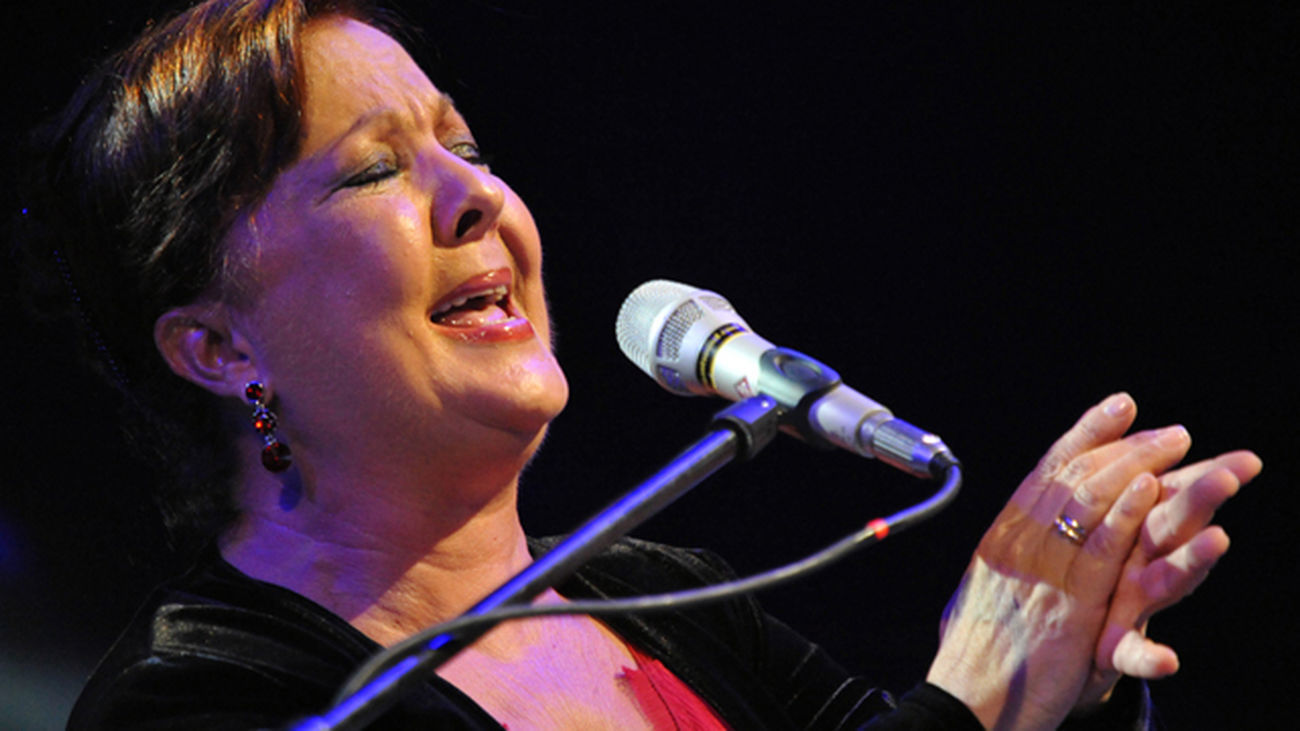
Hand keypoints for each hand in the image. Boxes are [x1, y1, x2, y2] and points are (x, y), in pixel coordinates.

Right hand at [927, 393, 1195, 729]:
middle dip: (1122, 445)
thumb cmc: (977, 656)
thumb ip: (1011, 561)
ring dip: (1135, 466)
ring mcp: (1040, 572)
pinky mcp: (1066, 606)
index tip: (1119, 407)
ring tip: (1172, 444)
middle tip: (1163, 428)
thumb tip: (1020, 539)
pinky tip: (1148, 488)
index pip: (1047, 471)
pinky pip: (1097, 549)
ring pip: (1088, 502)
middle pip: (1073, 477)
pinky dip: (1123, 512)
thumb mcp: (987, 592)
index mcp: (1001, 539)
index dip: (1087, 434)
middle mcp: (1017, 545)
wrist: (966, 700)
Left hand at [1076, 448, 1260, 707]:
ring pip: (1167, 580)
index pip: (1168, 488)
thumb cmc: (1087, 572)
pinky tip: (1168, 660)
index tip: (1233, 448)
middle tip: (1233, 472)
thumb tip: (1123, 406)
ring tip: (1219, 540)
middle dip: (1200, 497)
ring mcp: (1133, 606)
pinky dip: (1150, 657)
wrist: (1061, 647)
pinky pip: (1134, 653)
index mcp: (1133, 527)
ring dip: (1192, 561)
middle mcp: (1141, 561)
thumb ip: (1112, 472)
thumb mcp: (1096, 517)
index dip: (1196, 469)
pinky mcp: (1118, 648)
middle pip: (1174, 522)